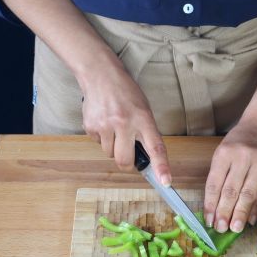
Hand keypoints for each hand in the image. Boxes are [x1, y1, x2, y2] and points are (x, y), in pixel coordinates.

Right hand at [79, 61, 170, 184]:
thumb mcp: (143, 109)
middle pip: (125, 160)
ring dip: (113, 147)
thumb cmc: (126, 93)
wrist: (100, 75)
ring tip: (114, 127)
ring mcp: (105, 125)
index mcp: (143, 118)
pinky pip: (97, 144)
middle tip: (128, 153)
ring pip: (109, 154)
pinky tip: (104, 122)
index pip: (155, 147)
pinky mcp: (90, 126)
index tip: (166, 182)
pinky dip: (102, 138)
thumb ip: (145, 132)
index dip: (161, 167)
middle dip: (127, 163)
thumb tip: (146, 158)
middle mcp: (124, 123)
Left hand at [204, 119, 256, 232]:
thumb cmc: (237, 143)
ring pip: (248, 194)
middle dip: (225, 212)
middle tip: (220, 228)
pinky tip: (249, 220)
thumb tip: (214, 208)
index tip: (208, 220)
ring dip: (240, 214)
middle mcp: (243, 158)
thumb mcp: (222, 154)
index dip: (211, 204)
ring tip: (235, 228)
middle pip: (232, 190)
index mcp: (225, 154)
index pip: (215, 183)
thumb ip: (218, 178)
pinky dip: (255, 209)